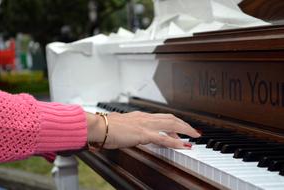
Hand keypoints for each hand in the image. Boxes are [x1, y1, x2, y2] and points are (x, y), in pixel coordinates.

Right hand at [86, 111, 200, 148]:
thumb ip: (132, 130)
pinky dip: (175, 142)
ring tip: (194, 136)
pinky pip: (163, 138)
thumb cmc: (106, 128)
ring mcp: (145, 125)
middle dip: (184, 124)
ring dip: (185, 130)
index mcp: (140, 116)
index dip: (174, 122)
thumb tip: (136, 135)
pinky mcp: (142, 134)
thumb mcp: (123, 127)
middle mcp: (145, 118)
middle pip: (171, 118)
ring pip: (171, 124)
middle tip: (194, 131)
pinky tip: (183, 145)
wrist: (98, 126)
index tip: (181, 128)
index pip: (162, 118)